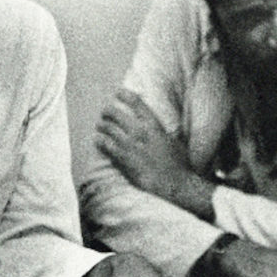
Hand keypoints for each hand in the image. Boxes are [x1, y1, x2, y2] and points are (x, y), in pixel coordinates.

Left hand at [96, 89, 214, 218]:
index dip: (125, 95)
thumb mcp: (172, 140)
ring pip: (108, 129)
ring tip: (100, 126)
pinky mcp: (124, 160)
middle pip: (117, 114)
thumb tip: (153, 124)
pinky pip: (106, 146)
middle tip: (105, 112)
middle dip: (108, 111)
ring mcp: (131, 146)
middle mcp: (140, 132)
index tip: (118, 92)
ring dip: (102, 126)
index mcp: (154, 125)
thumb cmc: (178, 164)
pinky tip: (98, 140)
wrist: (174, 184)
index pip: (136, 103)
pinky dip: (100, 141)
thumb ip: (160, 131)